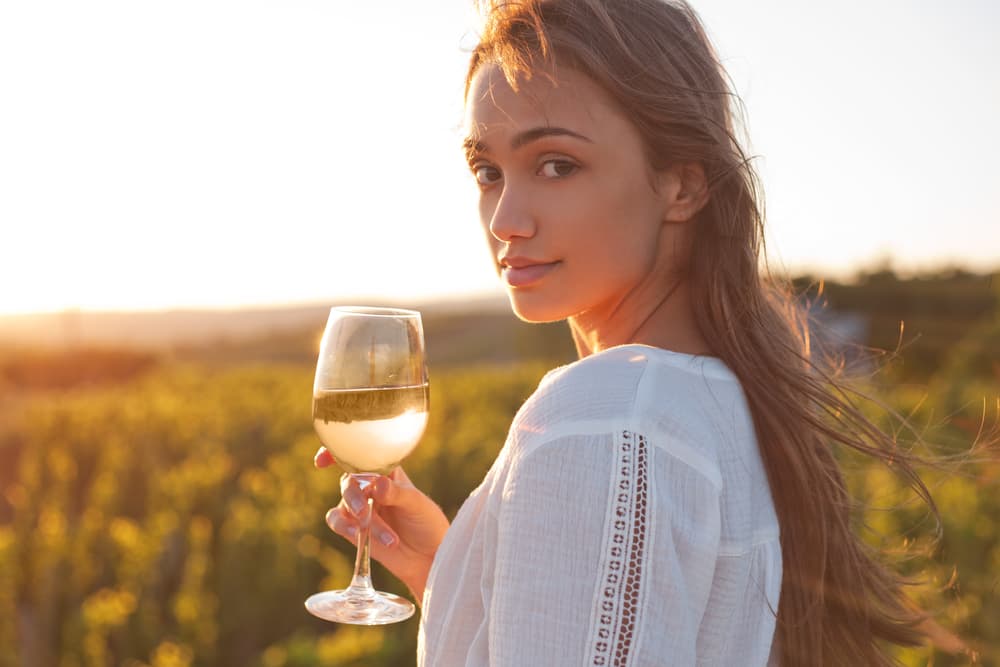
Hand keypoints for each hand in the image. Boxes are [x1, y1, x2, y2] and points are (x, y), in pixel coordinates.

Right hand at [315, 447, 449, 601]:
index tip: (323, 460)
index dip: (339, 452)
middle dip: (354, 496)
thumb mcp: (417, 504)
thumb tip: (377, 483)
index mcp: (386, 471)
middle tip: (365, 512)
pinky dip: (344, 526)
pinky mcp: (353, 527)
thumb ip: (397, 493)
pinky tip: (357, 535)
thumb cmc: (426, 522)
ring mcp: (360, 506)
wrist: (427, 555)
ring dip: (358, 517)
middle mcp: (369, 485)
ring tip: (376, 533)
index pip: (361, 455)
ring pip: (345, 503)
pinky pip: (337, 521)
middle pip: (349, 481)